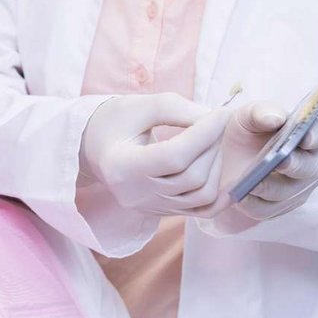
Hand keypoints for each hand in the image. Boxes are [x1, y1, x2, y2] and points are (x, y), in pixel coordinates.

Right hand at [79, 94, 232, 218]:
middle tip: (217, 122)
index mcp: (121, 167)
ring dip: (217, 166)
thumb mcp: (139, 106)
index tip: (221, 113)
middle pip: (191, 177)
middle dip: (212, 146)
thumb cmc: (114, 122)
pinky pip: (201, 210)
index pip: (174, 156)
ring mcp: (149, 208)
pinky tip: (222, 171)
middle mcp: (135, 195)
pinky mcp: (162, 212)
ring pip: (201, 195)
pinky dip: (219, 194)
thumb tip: (215, 120)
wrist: (96, 147)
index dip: (204, 134)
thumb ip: (177, 109)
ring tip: (214, 141)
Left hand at [218, 101, 317, 220]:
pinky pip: (269, 210)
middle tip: (281, 161)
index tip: (305, 137)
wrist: (229, 155)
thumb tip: (277, 118)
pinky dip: (254, 205)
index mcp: (309, 135)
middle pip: (307, 168)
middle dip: (294, 165)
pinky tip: (241, 197)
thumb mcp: (249, 115)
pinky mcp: (280, 207)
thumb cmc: (248, 130)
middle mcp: (311, 164)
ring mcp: (298, 188)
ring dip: (269, 188)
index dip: (313, 137)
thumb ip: (262, 111)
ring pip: (287, 193)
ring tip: (251, 183)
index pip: (317, 136)